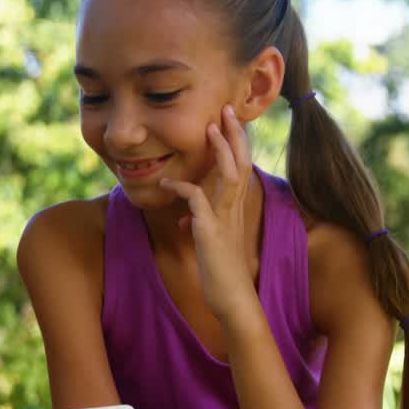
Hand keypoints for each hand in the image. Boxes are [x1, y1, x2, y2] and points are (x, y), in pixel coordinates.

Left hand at [158, 105, 255, 321]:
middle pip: (241, 163)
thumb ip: (198, 225)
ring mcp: (225, 218)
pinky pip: (197, 201)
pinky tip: (166, 181)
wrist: (232, 299)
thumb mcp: (207, 243)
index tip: (228, 120)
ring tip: (209, 128)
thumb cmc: (220, 272)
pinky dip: (182, 187)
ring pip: (228, 175)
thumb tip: (183, 221)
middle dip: (234, 135)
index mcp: (236, 208)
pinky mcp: (210, 231)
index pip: (241, 167)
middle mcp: (235, 209)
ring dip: (219, 151)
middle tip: (226, 109)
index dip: (237, 143)